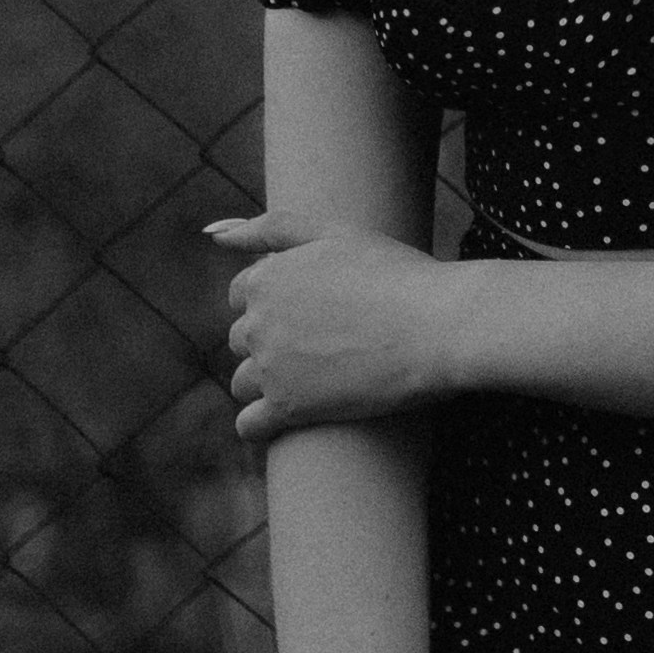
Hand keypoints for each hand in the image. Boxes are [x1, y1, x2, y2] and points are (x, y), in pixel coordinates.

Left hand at [210, 213, 450, 437]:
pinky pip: (249, 425)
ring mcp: (271, 368)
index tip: (309, 310)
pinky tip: (287, 419)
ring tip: (312, 381)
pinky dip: (260, 424)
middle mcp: (257, 323)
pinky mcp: (289, 408)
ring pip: (244, 382)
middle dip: (270, 343)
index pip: (243, 295)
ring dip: (266, 383)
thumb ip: (271, 228)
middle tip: (321, 345)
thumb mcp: (334, 232)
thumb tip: (214, 235)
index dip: (275, 302)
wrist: (439, 324)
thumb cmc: (396, 273)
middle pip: (242, 340)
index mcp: (265, 279)